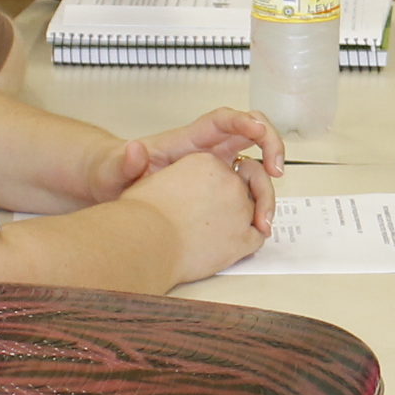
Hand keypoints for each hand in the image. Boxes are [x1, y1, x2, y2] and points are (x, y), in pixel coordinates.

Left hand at [92, 107, 286, 198]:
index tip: (259, 131)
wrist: (112, 190)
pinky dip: (257, 201)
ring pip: (254, 162)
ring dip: (268, 181)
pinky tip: (257, 224)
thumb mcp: (113, 170)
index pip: (221, 120)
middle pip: (250, 132)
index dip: (243, 121)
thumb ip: (123, 162)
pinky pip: (246, 186)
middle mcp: (207, 149)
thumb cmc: (113, 174)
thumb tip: (133, 150)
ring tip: (266, 214)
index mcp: (188, 140)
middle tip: (277, 169)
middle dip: (271, 144)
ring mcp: (215, 167)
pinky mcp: (217, 187)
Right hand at [122, 150, 272, 284]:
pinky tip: (234, 245)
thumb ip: (163, 170)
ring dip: (247, 219)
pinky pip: (258, 237)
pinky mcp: (244, 238)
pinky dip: (250, 241)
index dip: (219, 183)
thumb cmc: (141, 215)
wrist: (144, 243)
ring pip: (256, 211)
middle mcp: (229, 181)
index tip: (210, 195)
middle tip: (231, 211)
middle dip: (246, 195)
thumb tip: (137, 148)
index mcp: (207, 161)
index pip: (225, 169)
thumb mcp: (150, 179)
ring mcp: (240, 209)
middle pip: (247, 186)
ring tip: (226, 232)